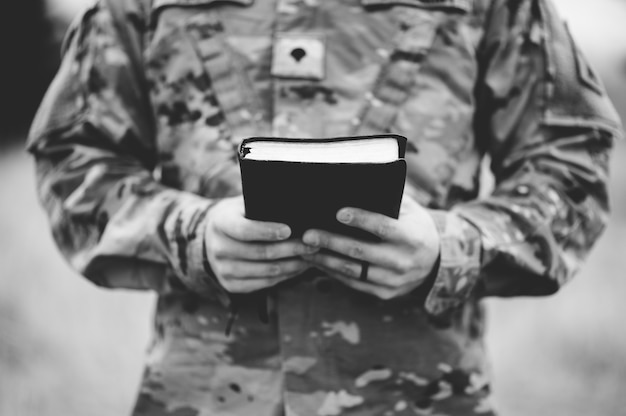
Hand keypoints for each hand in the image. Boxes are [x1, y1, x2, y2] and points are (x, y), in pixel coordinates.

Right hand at [204, 196, 316, 292]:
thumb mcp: (245, 203)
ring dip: (292, 265)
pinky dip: (285, 276)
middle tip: (312, 244)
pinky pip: (264, 283)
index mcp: (220, 223)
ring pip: (266, 271)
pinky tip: (299, 267)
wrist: (214, 236)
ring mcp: (223, 270)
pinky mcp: (231, 285)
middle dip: (290, 249)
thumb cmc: (239, 215)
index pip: (244, 230)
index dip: (267, 231)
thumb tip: (294, 205)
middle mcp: (218, 248)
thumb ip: (262, 204)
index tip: (289, 230)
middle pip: (260, 253)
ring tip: (310, 256)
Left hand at [302, 196, 439, 299]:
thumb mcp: (410, 210)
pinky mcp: (384, 293)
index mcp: (412, 237)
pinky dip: (333, 272)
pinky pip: (354, 283)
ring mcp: (394, 281)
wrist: (436, 262)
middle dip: (331, 242)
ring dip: (326, 260)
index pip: (384, 227)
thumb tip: (354, 187)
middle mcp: (404, 262)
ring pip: (353, 271)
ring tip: (306, 249)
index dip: (361, 219)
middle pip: (361, 251)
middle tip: (308, 235)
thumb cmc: (414, 226)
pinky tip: (319, 262)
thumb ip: (388, 199)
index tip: (338, 212)